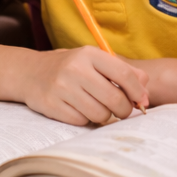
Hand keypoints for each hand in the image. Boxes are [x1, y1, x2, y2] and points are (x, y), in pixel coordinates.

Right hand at [20, 46, 149, 125]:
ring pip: (100, 114)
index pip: (124, 75)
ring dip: (104, 116)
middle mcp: (75, 69)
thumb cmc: (70, 68)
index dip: (138, 92)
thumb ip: (123, 71)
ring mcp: (61, 88)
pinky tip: (78, 109)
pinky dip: (84, 119)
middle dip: (124, 110)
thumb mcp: (94, 61)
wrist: (29, 73)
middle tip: (122, 110)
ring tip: (97, 107)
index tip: (141, 100)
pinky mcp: (52, 105)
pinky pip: (82, 121)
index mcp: (88, 54)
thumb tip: (146, 93)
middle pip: (115, 99)